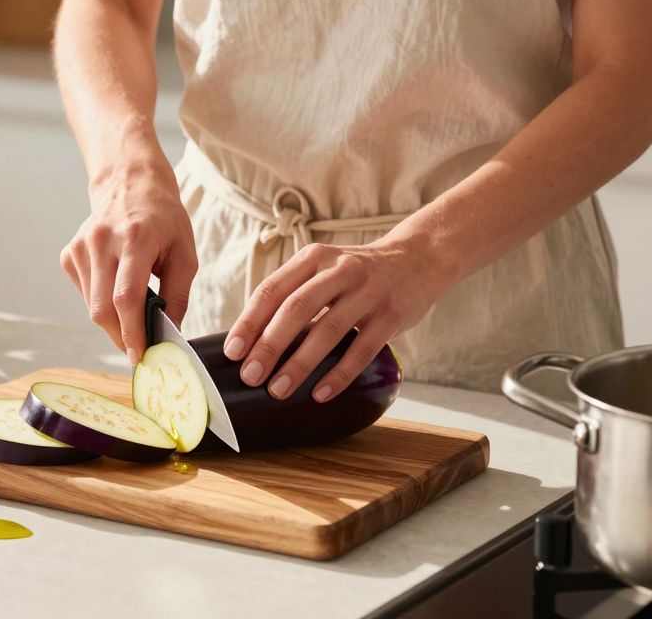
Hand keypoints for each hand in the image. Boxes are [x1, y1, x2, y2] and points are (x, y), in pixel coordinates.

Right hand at [62, 160, 197, 364]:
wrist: (130, 184)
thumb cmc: (164, 219)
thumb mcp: (185, 253)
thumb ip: (178, 295)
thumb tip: (169, 333)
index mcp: (135, 239)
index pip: (126, 297)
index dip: (132, 332)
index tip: (140, 355)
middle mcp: (102, 242)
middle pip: (102, 308)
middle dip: (120, 336)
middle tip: (138, 349)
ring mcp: (81, 247)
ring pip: (91, 305)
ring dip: (112, 321)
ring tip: (132, 317)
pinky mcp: (70, 253)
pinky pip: (85, 293)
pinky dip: (101, 303)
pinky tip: (116, 289)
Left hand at [223, 237, 453, 401]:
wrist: (419, 257)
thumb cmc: (358, 273)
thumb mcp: (324, 269)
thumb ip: (294, 294)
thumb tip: (253, 340)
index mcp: (313, 258)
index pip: (272, 290)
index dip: (249, 322)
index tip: (232, 352)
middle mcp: (339, 270)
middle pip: (295, 309)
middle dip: (268, 345)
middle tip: (250, 376)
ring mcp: (368, 291)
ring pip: (327, 330)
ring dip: (300, 364)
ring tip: (279, 390)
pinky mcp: (392, 314)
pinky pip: (362, 348)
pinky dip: (339, 374)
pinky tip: (321, 393)